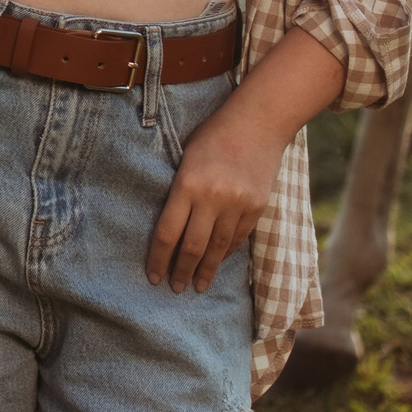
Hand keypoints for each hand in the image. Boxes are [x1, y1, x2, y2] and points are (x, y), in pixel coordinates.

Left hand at [147, 106, 286, 292]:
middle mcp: (213, 198)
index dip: (159, 259)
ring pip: (218, 248)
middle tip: (174, 288)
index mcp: (188, 184)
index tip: (153, 276)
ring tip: (198, 285)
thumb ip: (179, 190)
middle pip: (193, 247)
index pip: (168, 233)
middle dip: (181, 271)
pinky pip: (238, 238)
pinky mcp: (257, 207)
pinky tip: (217, 262)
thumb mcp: (186, 157)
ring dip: (206, 270)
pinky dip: (225, 253)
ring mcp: (238, 204)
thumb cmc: (213, 134)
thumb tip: (168, 226)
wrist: (258, 122)